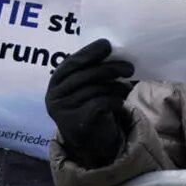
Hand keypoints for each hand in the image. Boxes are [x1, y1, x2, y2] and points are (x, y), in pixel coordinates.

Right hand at [44, 39, 133, 168]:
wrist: (89, 140)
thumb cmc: (89, 103)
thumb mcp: (85, 85)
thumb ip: (91, 68)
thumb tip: (114, 49)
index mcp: (56, 82)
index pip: (71, 63)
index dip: (89, 52)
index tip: (107, 45)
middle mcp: (55, 96)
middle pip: (87, 74)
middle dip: (111, 68)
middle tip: (130, 68)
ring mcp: (64, 111)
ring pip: (97, 88)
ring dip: (117, 86)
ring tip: (126, 88)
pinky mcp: (78, 122)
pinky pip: (102, 103)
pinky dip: (115, 100)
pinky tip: (120, 102)